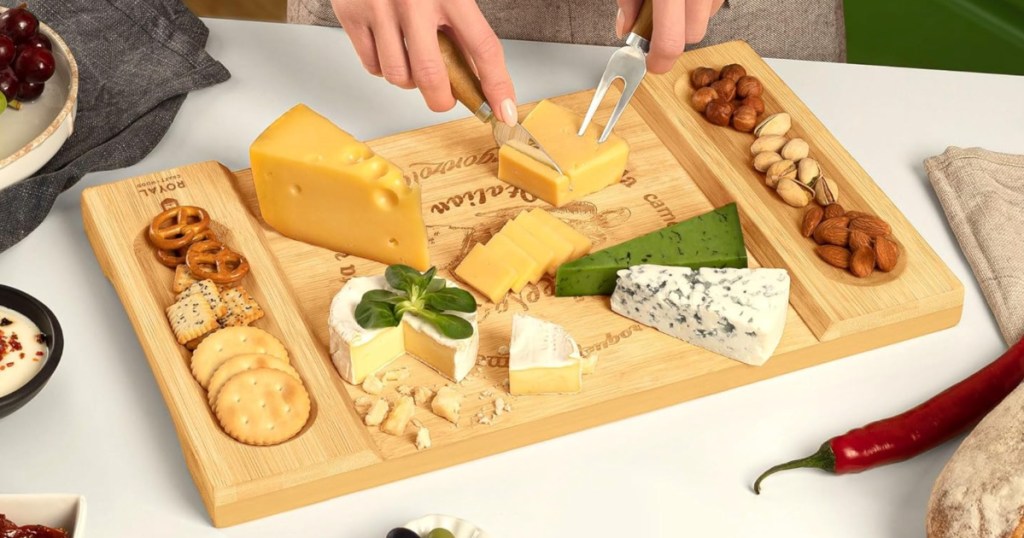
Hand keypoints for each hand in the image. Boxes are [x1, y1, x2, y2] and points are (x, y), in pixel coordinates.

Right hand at [332, 0, 517, 124]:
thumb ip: (463, 25)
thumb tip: (476, 76)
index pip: (483, 48)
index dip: (497, 85)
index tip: (505, 111)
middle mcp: (414, 2)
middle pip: (431, 76)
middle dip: (442, 99)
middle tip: (445, 98)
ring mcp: (379, 9)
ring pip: (398, 76)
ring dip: (409, 81)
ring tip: (413, 60)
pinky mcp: (352, 14)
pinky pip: (371, 65)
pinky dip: (383, 67)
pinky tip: (391, 47)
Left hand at [616, 0, 726, 73]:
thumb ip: (628, 2)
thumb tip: (628, 26)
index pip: (670, 43)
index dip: (659, 61)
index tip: (651, 63)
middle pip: (694, 35)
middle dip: (674, 36)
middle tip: (655, 23)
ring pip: (708, 17)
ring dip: (689, 17)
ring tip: (672, 0)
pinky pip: (716, 1)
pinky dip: (701, 2)